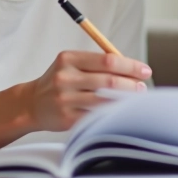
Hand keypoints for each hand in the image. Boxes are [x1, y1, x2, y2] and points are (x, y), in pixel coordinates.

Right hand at [21, 51, 151, 130]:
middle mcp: (65, 78)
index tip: (145, 70)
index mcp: (69, 59)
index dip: (130, 65)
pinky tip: (120, 111)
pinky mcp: (67, 118)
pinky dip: (111, 113)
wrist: (31, 104)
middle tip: (143, 88)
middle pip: (108, 81)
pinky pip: (96, 115)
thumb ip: (98, 63)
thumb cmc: (61, 81)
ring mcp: (65, 99)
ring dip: (125, 100)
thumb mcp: (73, 64)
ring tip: (135, 99)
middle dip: (131, 84)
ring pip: (105, 100)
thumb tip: (133, 69)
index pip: (107, 60)